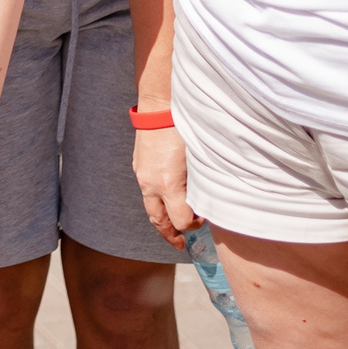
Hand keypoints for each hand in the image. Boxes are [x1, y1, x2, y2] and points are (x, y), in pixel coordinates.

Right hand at [133, 127, 196, 250]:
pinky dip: (156, 200)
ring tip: (172, 227)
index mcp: (168, 184)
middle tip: (181, 243)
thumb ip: (202, 183)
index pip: (181, 220)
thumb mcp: (199, 158)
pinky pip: (147, 191)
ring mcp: (142, 174)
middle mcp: (151, 183)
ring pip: (150, 207)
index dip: (194, 225)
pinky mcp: (138, 165)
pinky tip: (166, 198)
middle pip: (158, 220)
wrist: (160, 105)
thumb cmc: (185, 128)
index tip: (204, 219)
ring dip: (161, 219)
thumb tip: (208, 199)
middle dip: (170, 234)